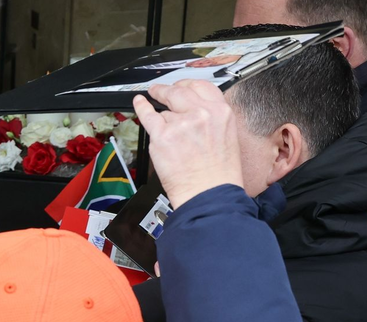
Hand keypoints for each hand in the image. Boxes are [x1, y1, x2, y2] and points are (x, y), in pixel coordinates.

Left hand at [132, 80, 244, 208]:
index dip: (187, 85)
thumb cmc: (219, 173)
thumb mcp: (227, 136)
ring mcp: (181, 124)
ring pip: (165, 111)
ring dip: (164, 120)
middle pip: (179, 91)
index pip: (201, 86)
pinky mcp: (163, 136)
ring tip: (169, 136)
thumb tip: (192, 109)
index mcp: (221, 112)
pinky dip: (142, 107)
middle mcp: (201, 114)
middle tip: (160, 90)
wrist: (209, 192)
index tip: (180, 86)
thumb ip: (211, 118)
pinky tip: (140, 102)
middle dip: (168, 90)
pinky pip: (148, 115)